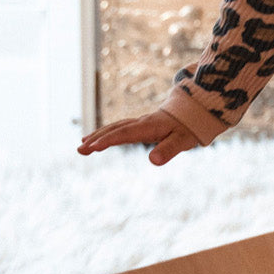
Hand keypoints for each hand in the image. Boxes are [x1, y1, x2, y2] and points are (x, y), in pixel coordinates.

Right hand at [78, 111, 197, 165]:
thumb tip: (153, 161)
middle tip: (80, 150)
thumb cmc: (187, 128)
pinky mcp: (139, 125)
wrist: (192, 112)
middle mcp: (140, 123)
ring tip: (82, 146)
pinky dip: (106, 133)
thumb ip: (169, 150)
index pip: (125, 133)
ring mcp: (138, 123)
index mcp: (149, 126)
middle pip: (115, 129)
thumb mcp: (183, 141)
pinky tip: (96, 140)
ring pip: (115, 128)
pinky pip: (119, 128)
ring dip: (98, 136)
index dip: (109, 140)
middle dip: (97, 139)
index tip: (93, 147)